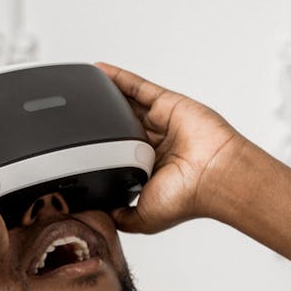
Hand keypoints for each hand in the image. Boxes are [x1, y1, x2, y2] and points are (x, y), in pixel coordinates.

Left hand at [94, 63, 247, 233]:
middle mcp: (156, 145)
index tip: (80, 145)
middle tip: (76, 114)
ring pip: (127, 105)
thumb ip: (121, 216)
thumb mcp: (143, 219)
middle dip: (101, 121)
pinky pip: (138, 87)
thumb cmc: (187, 198)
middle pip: (121, 126)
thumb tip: (100, 216)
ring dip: (107, 97)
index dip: (101, 149)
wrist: (214, 177)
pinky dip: (119, 78)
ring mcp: (162, 122)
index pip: (119, 154)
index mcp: (150, 170)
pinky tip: (100, 72)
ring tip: (82, 89)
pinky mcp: (167, 104)